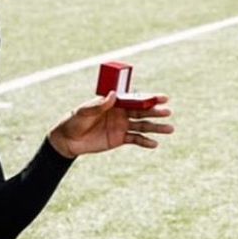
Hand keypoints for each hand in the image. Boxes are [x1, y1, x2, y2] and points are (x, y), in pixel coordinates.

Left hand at [47, 92, 173, 158]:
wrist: (68, 140)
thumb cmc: (74, 120)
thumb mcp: (85, 111)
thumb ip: (99, 104)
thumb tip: (114, 94)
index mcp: (115, 102)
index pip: (136, 99)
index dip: (149, 98)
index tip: (163, 98)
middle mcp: (122, 113)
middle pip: (142, 112)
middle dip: (156, 112)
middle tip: (168, 113)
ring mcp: (122, 126)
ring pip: (143, 126)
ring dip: (156, 128)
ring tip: (170, 129)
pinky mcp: (120, 139)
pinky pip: (136, 139)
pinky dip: (145, 142)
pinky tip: (155, 144)